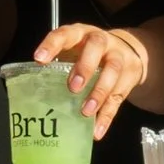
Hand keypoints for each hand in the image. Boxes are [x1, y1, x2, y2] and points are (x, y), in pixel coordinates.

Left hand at [36, 20, 147, 138]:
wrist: (129, 50)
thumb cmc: (90, 53)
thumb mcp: (75, 51)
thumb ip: (59, 66)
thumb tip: (34, 93)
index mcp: (80, 34)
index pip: (65, 34)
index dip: (52, 45)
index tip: (39, 59)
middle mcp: (101, 41)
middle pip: (96, 46)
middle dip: (85, 67)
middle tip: (73, 87)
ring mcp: (118, 56)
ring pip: (112, 70)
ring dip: (99, 92)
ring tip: (86, 112)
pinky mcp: (129, 76)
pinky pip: (119, 97)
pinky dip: (107, 116)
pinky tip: (97, 130)